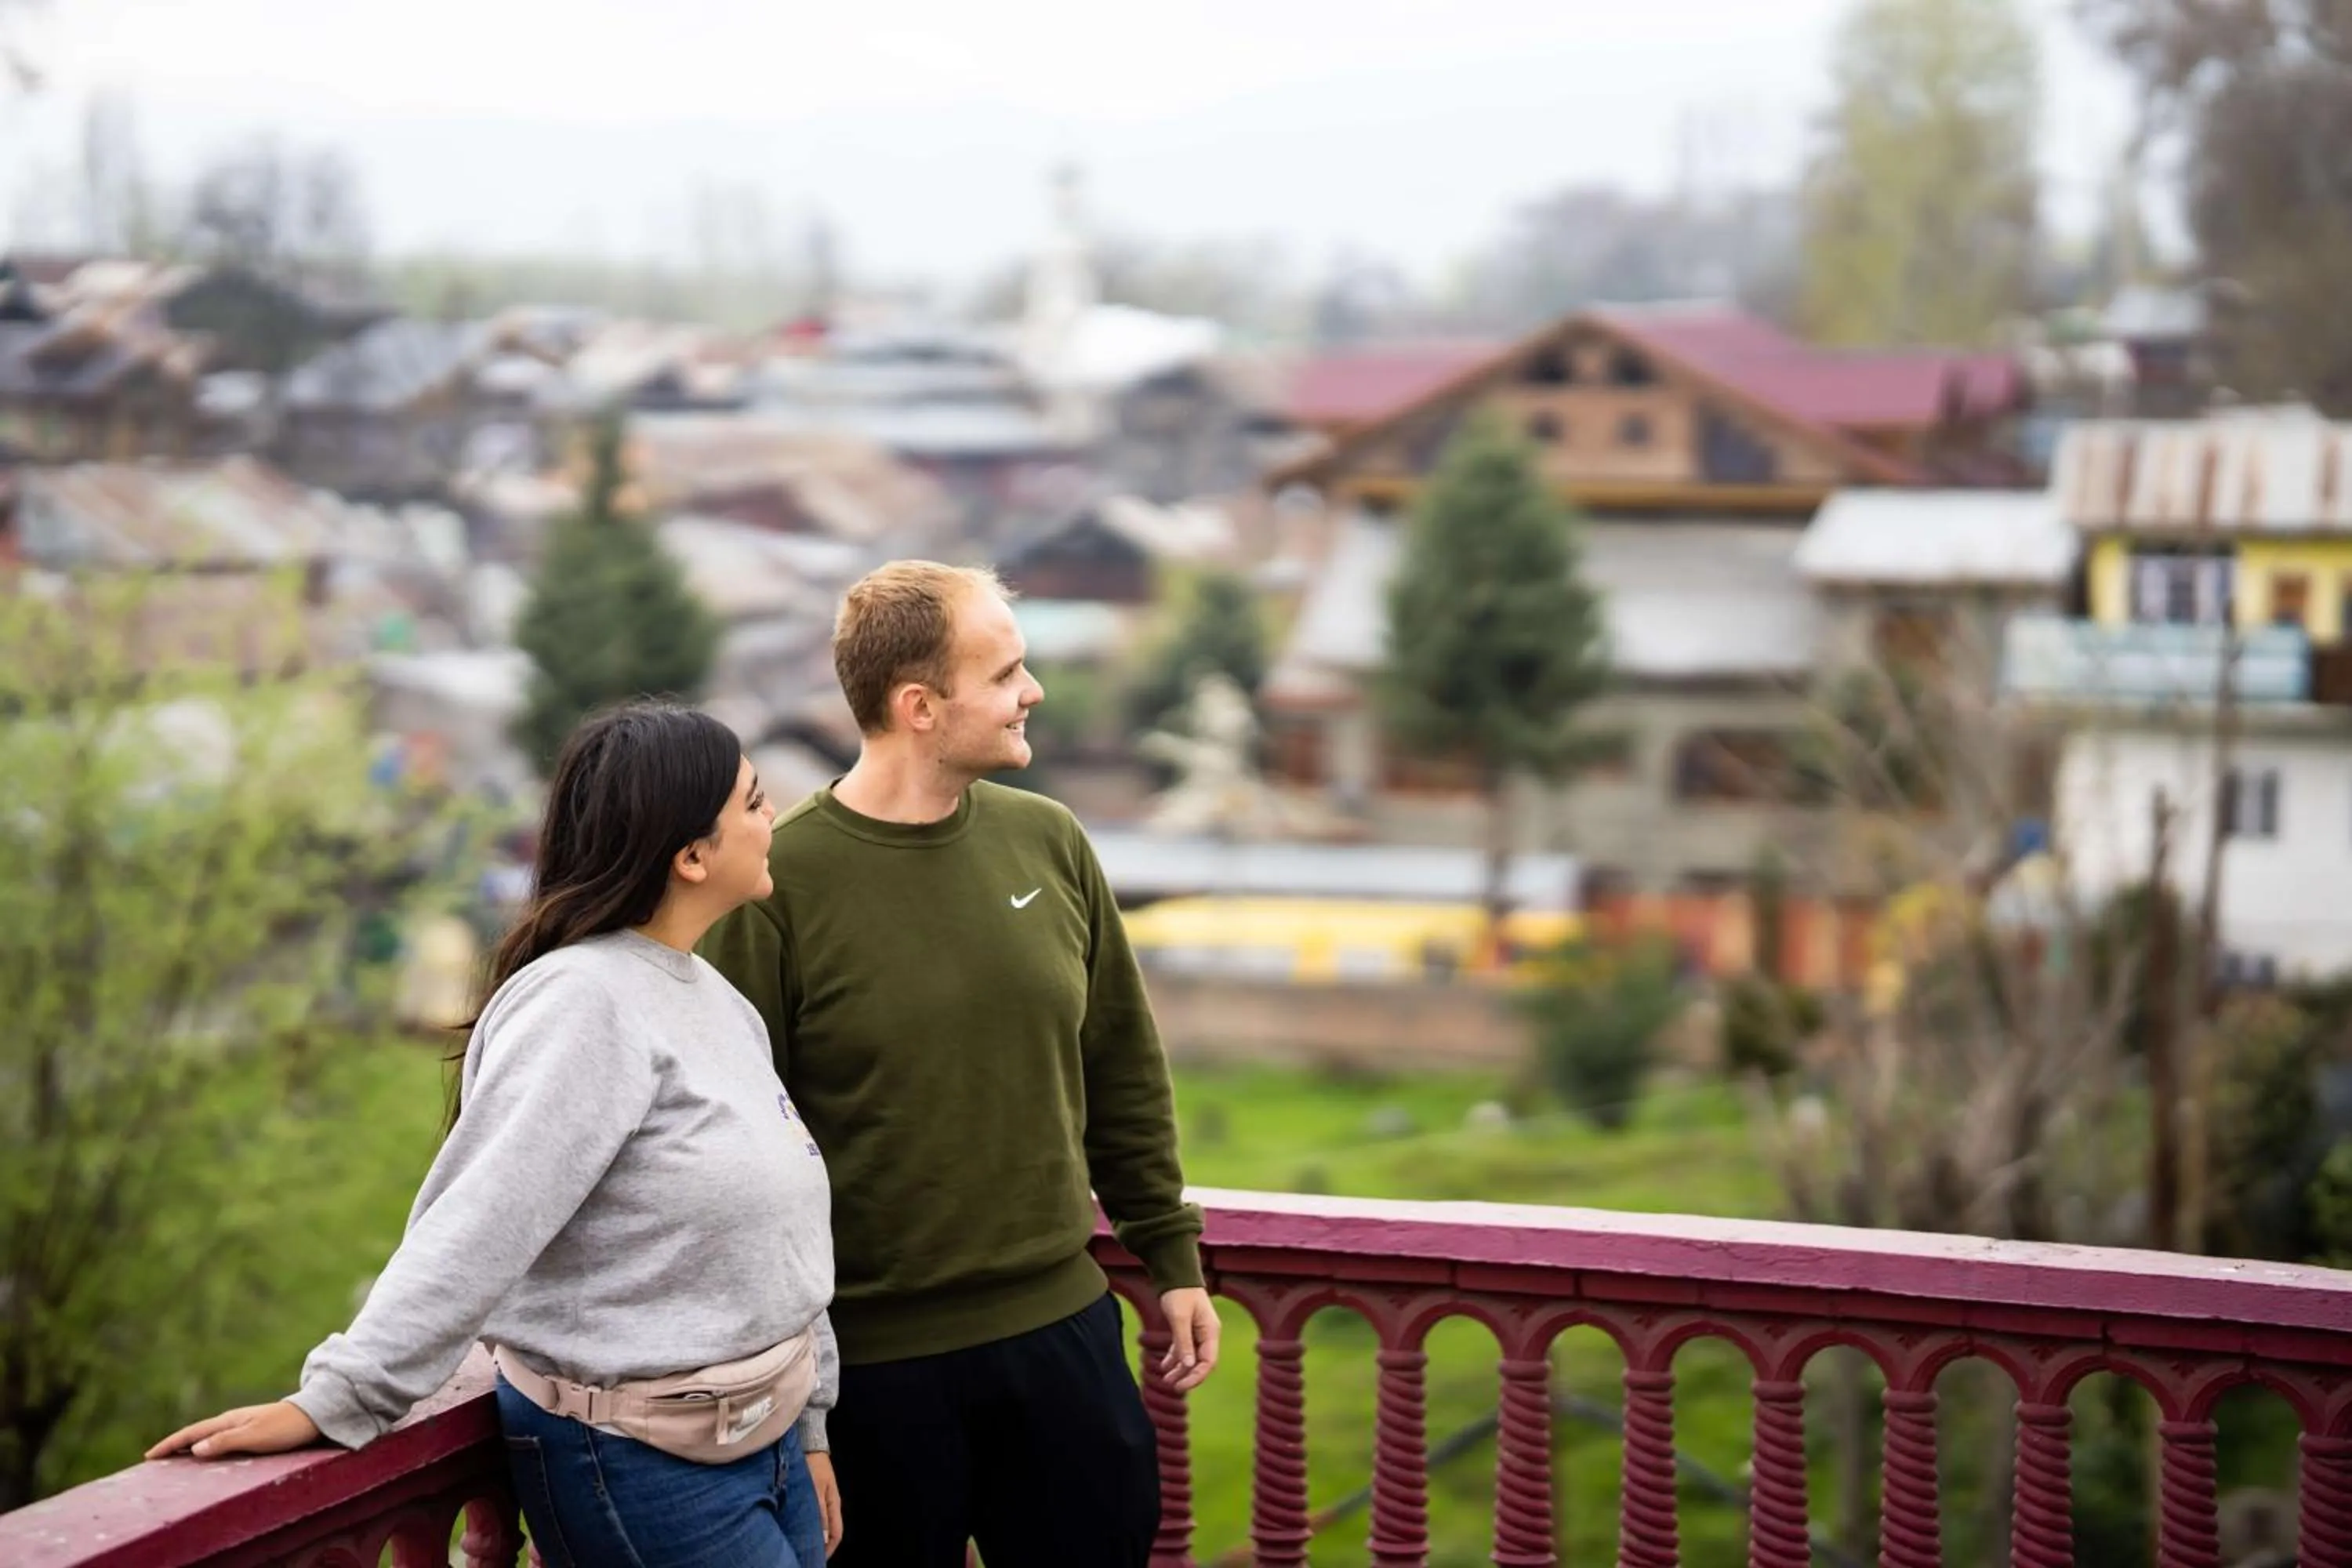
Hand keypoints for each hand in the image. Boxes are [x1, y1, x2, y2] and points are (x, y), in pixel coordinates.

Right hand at [147, 1401, 321, 1461]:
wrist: (314, 1416)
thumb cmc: (285, 1427)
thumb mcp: (254, 1437)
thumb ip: (225, 1442)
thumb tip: (194, 1449)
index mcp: (229, 1421)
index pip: (192, 1434)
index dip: (170, 1444)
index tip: (149, 1455)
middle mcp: (232, 1421)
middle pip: (196, 1433)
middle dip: (174, 1444)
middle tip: (154, 1457)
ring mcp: (242, 1424)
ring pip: (208, 1435)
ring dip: (189, 1445)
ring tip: (174, 1457)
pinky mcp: (252, 1430)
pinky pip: (221, 1439)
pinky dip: (207, 1445)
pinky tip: (208, 1452)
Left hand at [806, 1450, 843, 1556]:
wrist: (810, 1443)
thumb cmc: (813, 1466)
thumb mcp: (816, 1489)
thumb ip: (820, 1512)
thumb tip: (824, 1538)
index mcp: (834, 1504)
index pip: (837, 1534)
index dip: (829, 1550)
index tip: (817, 1559)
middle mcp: (830, 1505)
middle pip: (829, 1532)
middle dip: (820, 1545)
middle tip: (806, 1555)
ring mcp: (823, 1499)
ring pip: (821, 1524)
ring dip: (813, 1535)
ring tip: (799, 1545)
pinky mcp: (814, 1494)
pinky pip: (814, 1515)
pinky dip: (808, 1525)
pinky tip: (796, 1528)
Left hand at [1157, 1287, 1219, 1391]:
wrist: (1176, 1275)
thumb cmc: (1179, 1293)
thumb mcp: (1179, 1317)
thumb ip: (1184, 1342)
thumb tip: (1188, 1365)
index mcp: (1211, 1331)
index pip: (1208, 1361)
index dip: (1196, 1376)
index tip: (1181, 1386)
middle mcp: (1207, 1334)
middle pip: (1201, 1362)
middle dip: (1187, 1375)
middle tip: (1171, 1386)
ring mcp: (1198, 1332)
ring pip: (1191, 1357)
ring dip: (1179, 1369)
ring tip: (1165, 1380)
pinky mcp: (1188, 1330)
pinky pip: (1183, 1349)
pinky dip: (1175, 1358)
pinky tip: (1164, 1367)